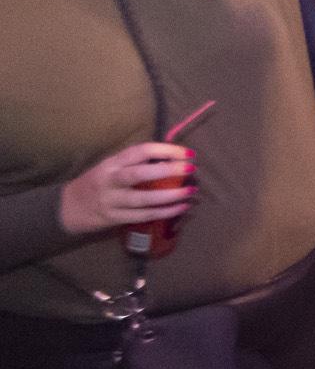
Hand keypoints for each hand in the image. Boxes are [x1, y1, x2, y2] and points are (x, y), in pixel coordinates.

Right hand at [58, 142, 194, 237]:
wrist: (69, 207)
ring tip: (191, 191)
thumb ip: (135, 163)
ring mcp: (111, 201)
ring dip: (170, 196)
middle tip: (191, 168)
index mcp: (112, 163)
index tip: (187, 152)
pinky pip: (143, 216)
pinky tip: (181, 208)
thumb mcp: (111, 167)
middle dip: (168, 170)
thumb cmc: (98, 182)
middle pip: (140, 174)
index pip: (140, 151)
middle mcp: (110, 180)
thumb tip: (171, 158)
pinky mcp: (114, 218)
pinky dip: (164, 212)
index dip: (165, 150)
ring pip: (143, 199)